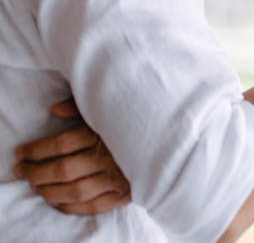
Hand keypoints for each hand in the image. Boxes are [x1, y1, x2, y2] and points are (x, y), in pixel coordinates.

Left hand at [13, 98, 130, 214]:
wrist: (174, 138)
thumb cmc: (139, 117)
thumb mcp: (112, 105)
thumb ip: (83, 106)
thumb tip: (53, 110)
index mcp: (105, 133)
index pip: (61, 144)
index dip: (36, 150)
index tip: (21, 153)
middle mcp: (110, 157)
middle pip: (63, 169)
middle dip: (36, 172)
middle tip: (21, 171)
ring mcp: (119, 177)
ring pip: (75, 190)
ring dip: (49, 191)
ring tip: (35, 187)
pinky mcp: (127, 193)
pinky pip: (94, 206)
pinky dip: (73, 207)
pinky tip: (58, 203)